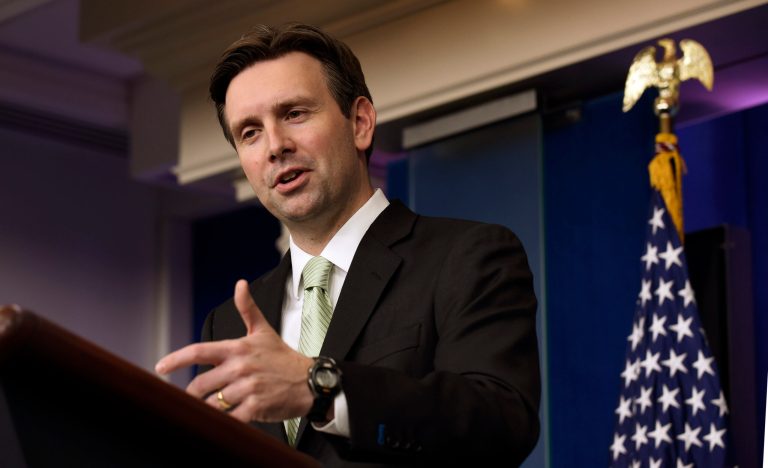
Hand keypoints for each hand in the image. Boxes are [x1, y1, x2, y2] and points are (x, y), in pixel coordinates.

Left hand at [155, 279, 314, 422]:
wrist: (309, 381)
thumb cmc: (283, 357)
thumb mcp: (264, 331)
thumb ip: (247, 309)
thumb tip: (240, 283)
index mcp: (237, 348)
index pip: (198, 351)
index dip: (175, 360)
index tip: (160, 368)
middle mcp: (240, 367)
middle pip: (200, 384)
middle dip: (191, 394)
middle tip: (191, 398)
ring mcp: (248, 388)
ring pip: (213, 404)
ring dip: (207, 409)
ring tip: (207, 410)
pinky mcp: (256, 406)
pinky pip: (230, 418)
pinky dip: (223, 422)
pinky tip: (222, 421)